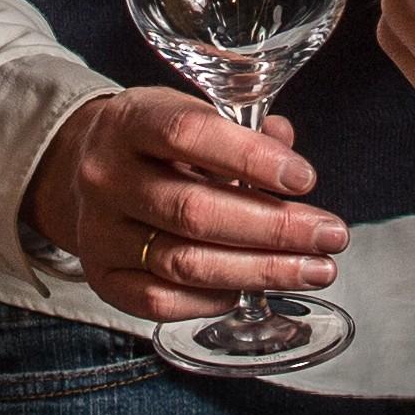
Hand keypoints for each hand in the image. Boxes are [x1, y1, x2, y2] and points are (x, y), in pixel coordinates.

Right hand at [23, 88, 347, 319]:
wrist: (83, 170)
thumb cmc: (155, 141)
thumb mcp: (190, 113)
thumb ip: (242, 128)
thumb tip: (287, 146)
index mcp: (130, 120)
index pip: (188, 134)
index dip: (251, 158)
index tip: (305, 179)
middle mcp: (105, 176)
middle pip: (194, 210)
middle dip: (275, 228)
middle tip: (331, 235)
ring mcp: (98, 231)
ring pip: (184, 262)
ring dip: (259, 270)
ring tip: (314, 269)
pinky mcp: (101, 276)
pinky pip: (160, 301)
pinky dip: (213, 299)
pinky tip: (252, 289)